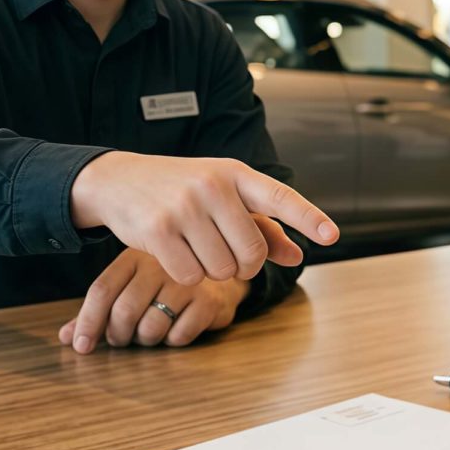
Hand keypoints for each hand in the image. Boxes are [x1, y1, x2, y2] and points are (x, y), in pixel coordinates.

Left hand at [58, 249, 248, 350]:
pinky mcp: (210, 300)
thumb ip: (100, 309)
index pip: (102, 291)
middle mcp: (159, 265)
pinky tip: (179, 327)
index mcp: (134, 257)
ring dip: (146, 340)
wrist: (221, 266)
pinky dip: (173, 340)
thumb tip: (67, 338)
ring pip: (151, 327)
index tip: (81, 347)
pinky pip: (179, 335)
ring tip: (152, 331)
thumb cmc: (166, 280)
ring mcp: (186, 281)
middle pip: (124, 312)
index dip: (87, 322)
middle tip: (123, 339)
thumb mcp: (131, 284)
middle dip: (118, 336)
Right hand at [70, 152, 336, 285]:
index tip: (331, 235)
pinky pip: (191, 276)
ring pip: (222, 270)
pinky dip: (186, 275)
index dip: (308, 218)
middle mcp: (212, 186)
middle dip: (242, 265)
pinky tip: (174, 253)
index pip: (280, 197)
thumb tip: (298, 256)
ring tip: (194, 246)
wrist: (118, 180)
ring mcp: (184, 208)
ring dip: (212, 270)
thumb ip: (263, 227)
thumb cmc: (181, 190)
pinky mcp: (158, 231)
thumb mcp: (223, 197)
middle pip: (251, 254)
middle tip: (223, 250)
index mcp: (235, 173)